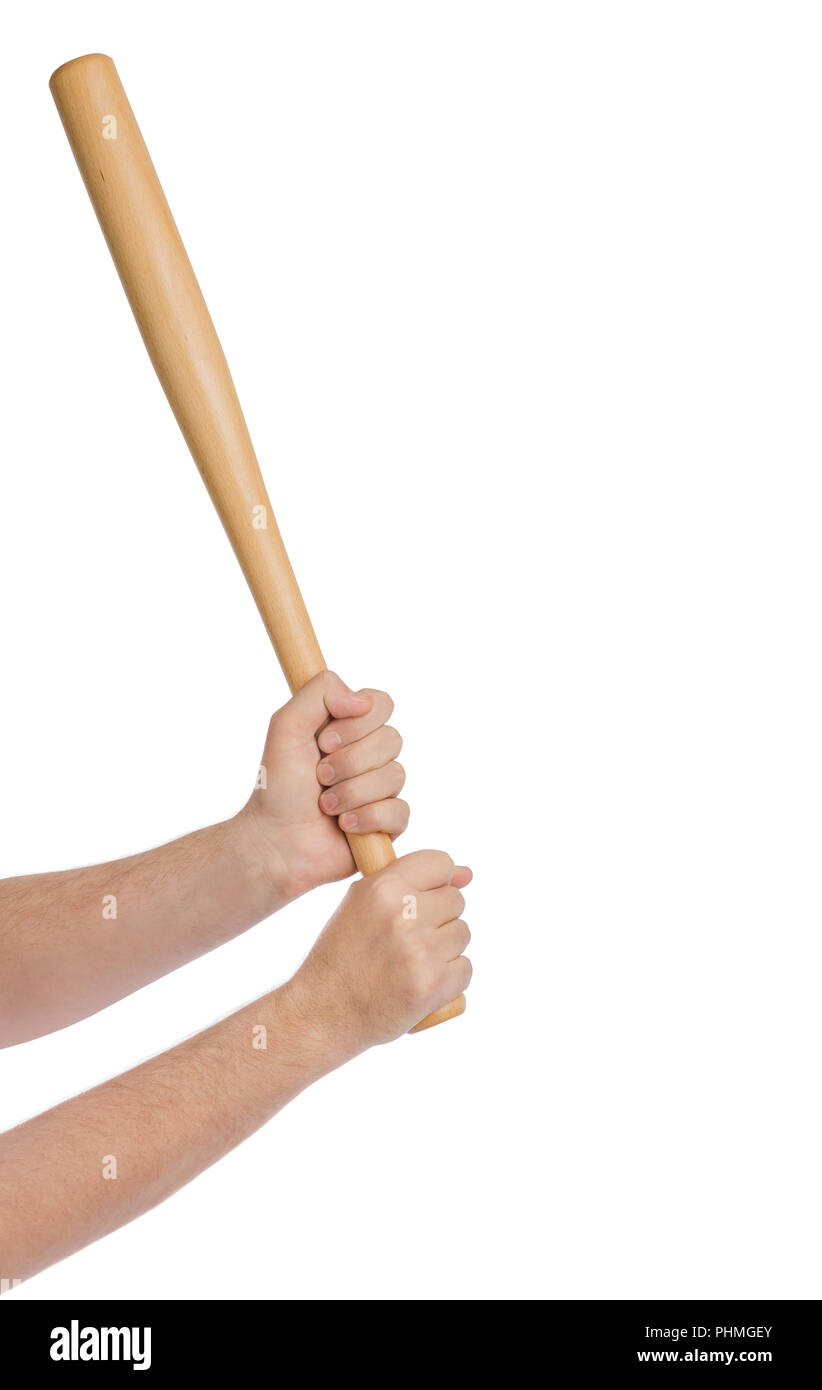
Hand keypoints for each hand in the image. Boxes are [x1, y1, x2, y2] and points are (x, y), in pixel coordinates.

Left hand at [236, 671, 408, 902]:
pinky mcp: (389, 823)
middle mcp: (370, 754)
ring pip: (395, 776)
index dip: (357, 723)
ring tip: (325, 805)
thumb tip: (363, 700)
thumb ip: (320, 691)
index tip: (323, 741)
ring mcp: (382, 789)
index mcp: (350, 727)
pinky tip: (343, 825)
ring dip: (351, 792)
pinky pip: (399, 811)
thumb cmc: (279, 786)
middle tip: (318, 776)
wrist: (276, 840)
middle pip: (391, 739)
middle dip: (348, 761)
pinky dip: (365, 817)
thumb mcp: (286, 725)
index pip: (382, 703)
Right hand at [281, 851, 472, 1052]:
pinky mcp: (434, 983)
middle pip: (457, 901)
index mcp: (383, 887)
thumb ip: (406, 882)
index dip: (438, 881)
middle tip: (411, 938)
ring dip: (445, 949)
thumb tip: (467, 873)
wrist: (324, 1012)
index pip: (441, 863)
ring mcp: (421, 950)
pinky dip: (450, 979)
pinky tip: (420, 982)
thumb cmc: (343, 955)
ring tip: (411, 962)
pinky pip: (465, 969)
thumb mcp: (360, 904)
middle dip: (440, 918)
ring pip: (462, 934)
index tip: (426, 898)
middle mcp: (404, 914)